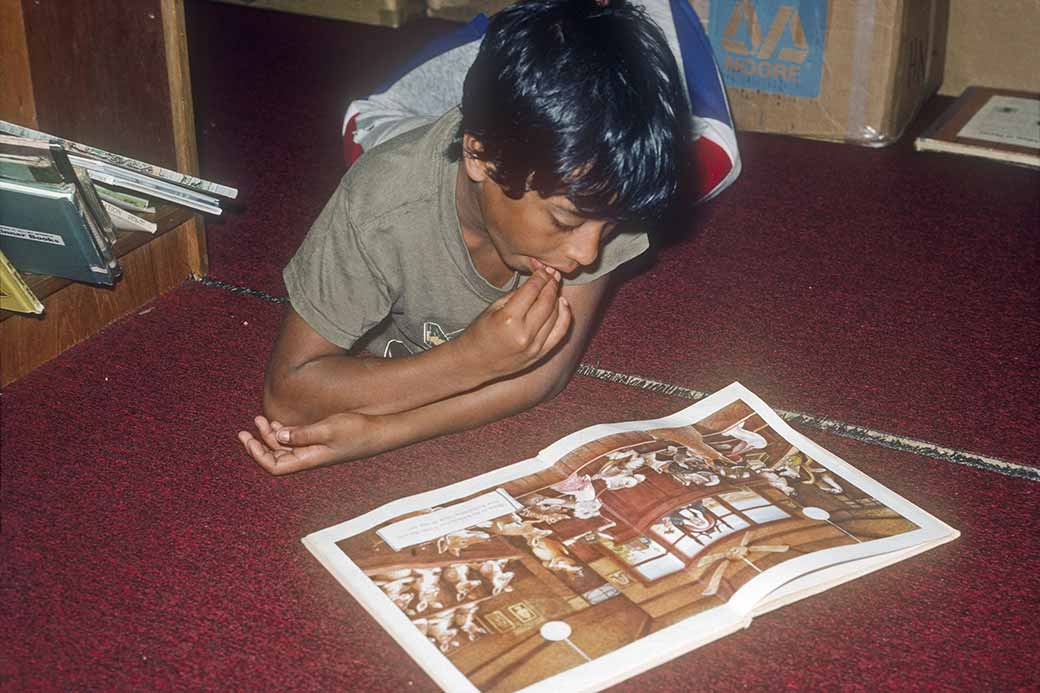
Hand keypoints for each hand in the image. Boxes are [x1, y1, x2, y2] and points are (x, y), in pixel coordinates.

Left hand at [237, 413, 382, 474]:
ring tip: (261, 419)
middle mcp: (309, 457)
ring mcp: (315, 449)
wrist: (380, 431)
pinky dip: (284, 433)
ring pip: (285, 448)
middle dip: (260, 441)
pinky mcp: (321, 441)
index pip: (275, 465)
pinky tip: (279, 424)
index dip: (258, 455)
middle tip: (251, 424)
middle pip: (277, 456)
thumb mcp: (329, 429)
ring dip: (271, 435)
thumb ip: (302, 434)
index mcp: (309, 459)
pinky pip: (296, 441)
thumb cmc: (358, 431)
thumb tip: (279, 437)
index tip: (247, 439)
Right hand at [456, 265, 572, 379]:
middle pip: (547, 301)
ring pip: (555, 315)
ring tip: (554, 287)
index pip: (532, 290)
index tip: (543, 269)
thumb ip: (516, 294)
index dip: (540, 276)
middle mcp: (524, 334)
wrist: (474, 363)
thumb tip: (537, 279)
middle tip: (552, 274)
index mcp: (508, 319)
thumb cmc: (479, 332)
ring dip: (557, 298)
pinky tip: (563, 304)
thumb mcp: (492, 308)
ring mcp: (534, 346)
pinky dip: (564, 317)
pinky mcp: (539, 355)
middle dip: (551, 284)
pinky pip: (560, 333)